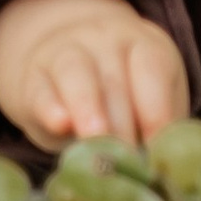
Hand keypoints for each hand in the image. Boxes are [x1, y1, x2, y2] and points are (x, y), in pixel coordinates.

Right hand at [0, 0, 187, 149]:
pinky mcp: (33, 78)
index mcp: (143, 43)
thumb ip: (160, 126)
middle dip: (123, 123)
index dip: (157, 111)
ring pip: (76, 72)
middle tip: (128, 162)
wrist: (67, 65)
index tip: (158, 149)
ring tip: (96, 138)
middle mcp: (104, 38)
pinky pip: (41, 90)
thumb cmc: (124, 95)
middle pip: (115, 78)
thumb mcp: (149, 101)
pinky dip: (50, 107)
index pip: (153, 68)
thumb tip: (167, 162)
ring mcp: (64, 51)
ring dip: (88, 106)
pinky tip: (60, 124)